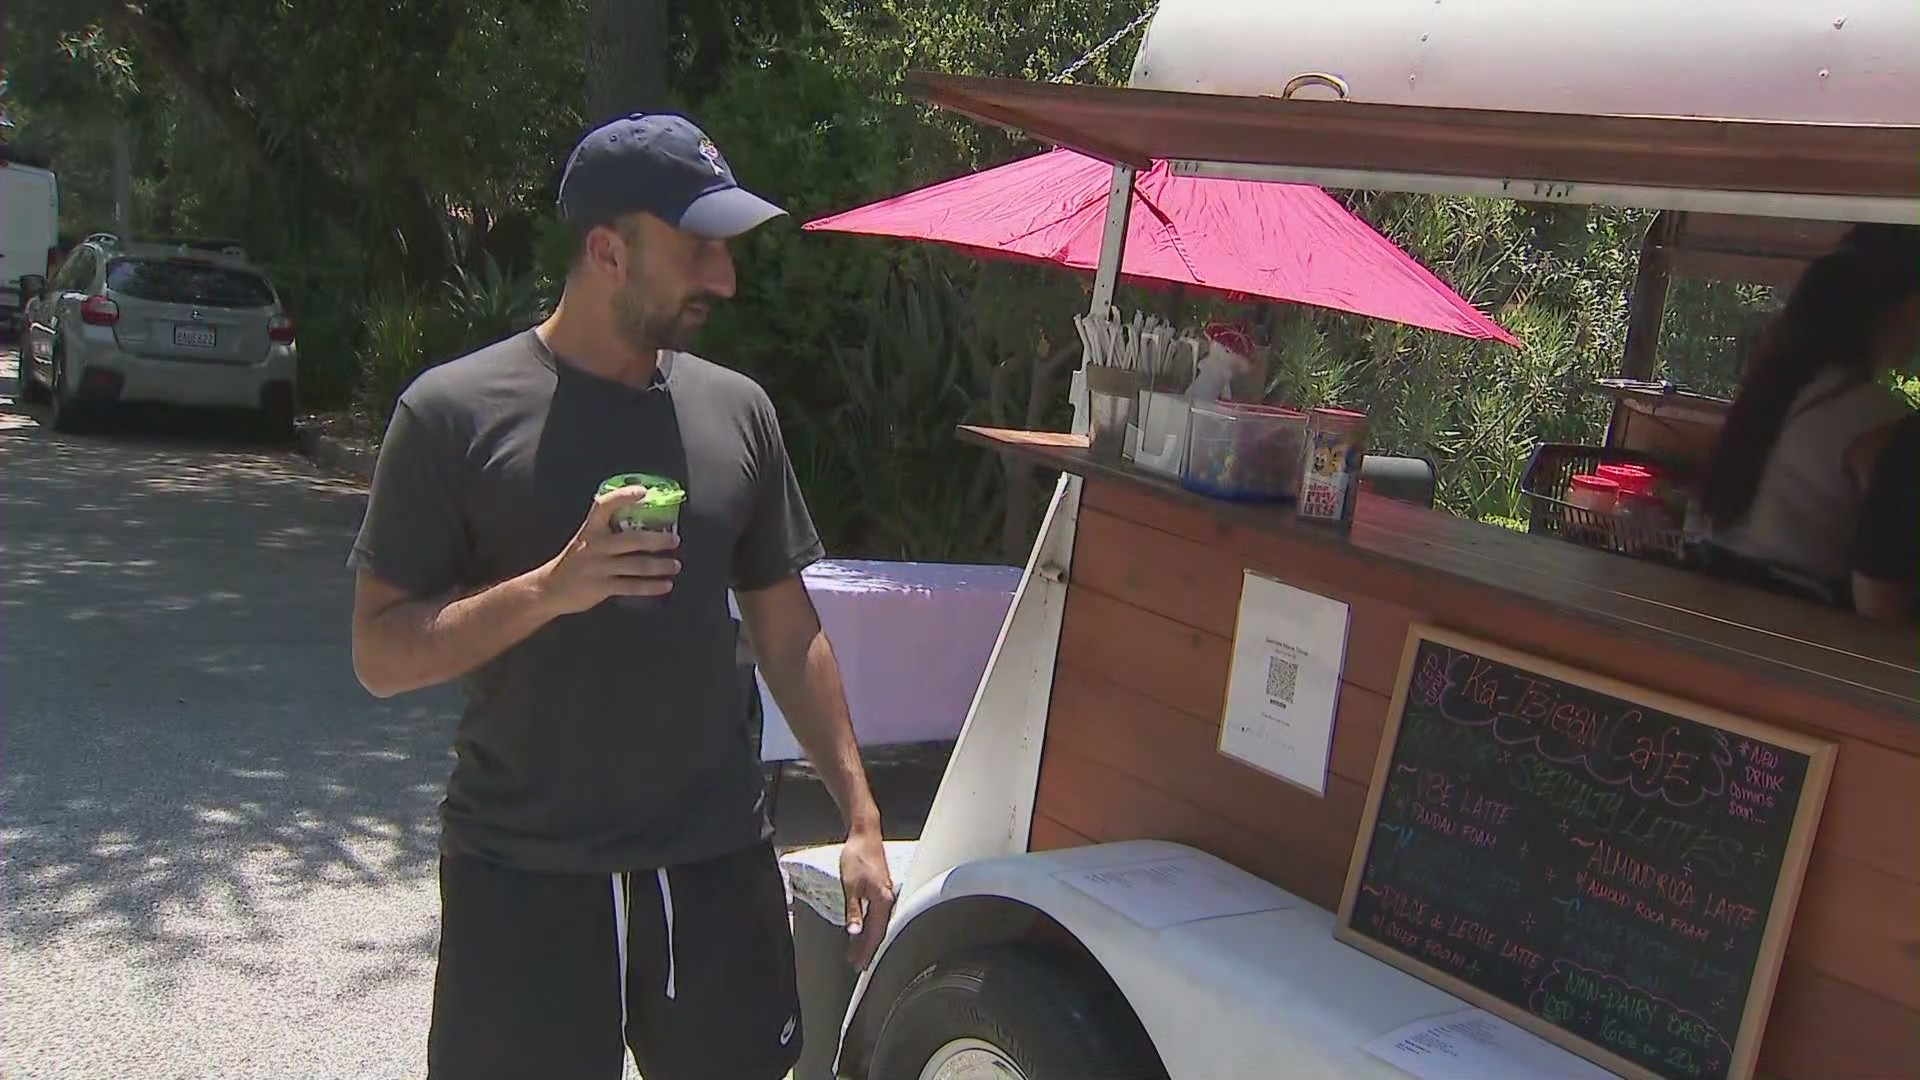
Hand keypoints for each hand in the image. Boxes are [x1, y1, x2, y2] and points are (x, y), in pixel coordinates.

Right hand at [534, 486, 680, 614]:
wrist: (550, 588)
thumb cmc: (575, 561)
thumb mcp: (586, 539)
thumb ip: (607, 532)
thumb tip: (642, 524)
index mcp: (590, 529)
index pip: (605, 506)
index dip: (624, 497)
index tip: (643, 491)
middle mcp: (595, 546)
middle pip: (632, 540)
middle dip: (658, 540)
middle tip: (675, 540)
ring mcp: (599, 567)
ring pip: (637, 565)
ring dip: (660, 566)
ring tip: (676, 565)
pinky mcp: (602, 587)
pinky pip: (632, 586)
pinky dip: (652, 586)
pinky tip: (666, 585)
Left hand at [840, 829, 894, 970]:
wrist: (865, 835)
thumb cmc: (857, 856)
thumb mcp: (850, 886)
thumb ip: (853, 911)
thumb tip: (854, 932)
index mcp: (882, 900)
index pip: (875, 933)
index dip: (865, 951)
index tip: (857, 964)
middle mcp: (888, 899)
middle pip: (879, 931)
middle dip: (867, 949)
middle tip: (856, 964)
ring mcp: (887, 894)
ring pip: (879, 924)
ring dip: (868, 938)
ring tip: (857, 951)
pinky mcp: (882, 890)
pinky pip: (878, 914)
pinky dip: (870, 925)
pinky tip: (862, 929)